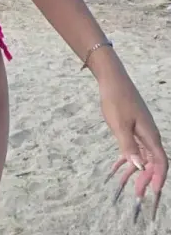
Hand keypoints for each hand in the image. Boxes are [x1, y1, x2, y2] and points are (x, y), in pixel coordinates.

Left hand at [99, 68, 167, 221]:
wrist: (112, 79)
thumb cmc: (116, 99)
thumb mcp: (119, 124)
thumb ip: (129, 146)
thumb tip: (139, 167)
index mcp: (150, 135)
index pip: (160, 162)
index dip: (158, 178)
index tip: (152, 193)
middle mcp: (149, 134)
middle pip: (153, 162)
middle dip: (147, 179)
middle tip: (137, 195)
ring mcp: (141, 130)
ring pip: (143, 156)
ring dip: (137, 171)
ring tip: (129, 187)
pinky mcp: (133, 127)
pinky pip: (134, 148)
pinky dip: (128, 159)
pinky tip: (119, 168)